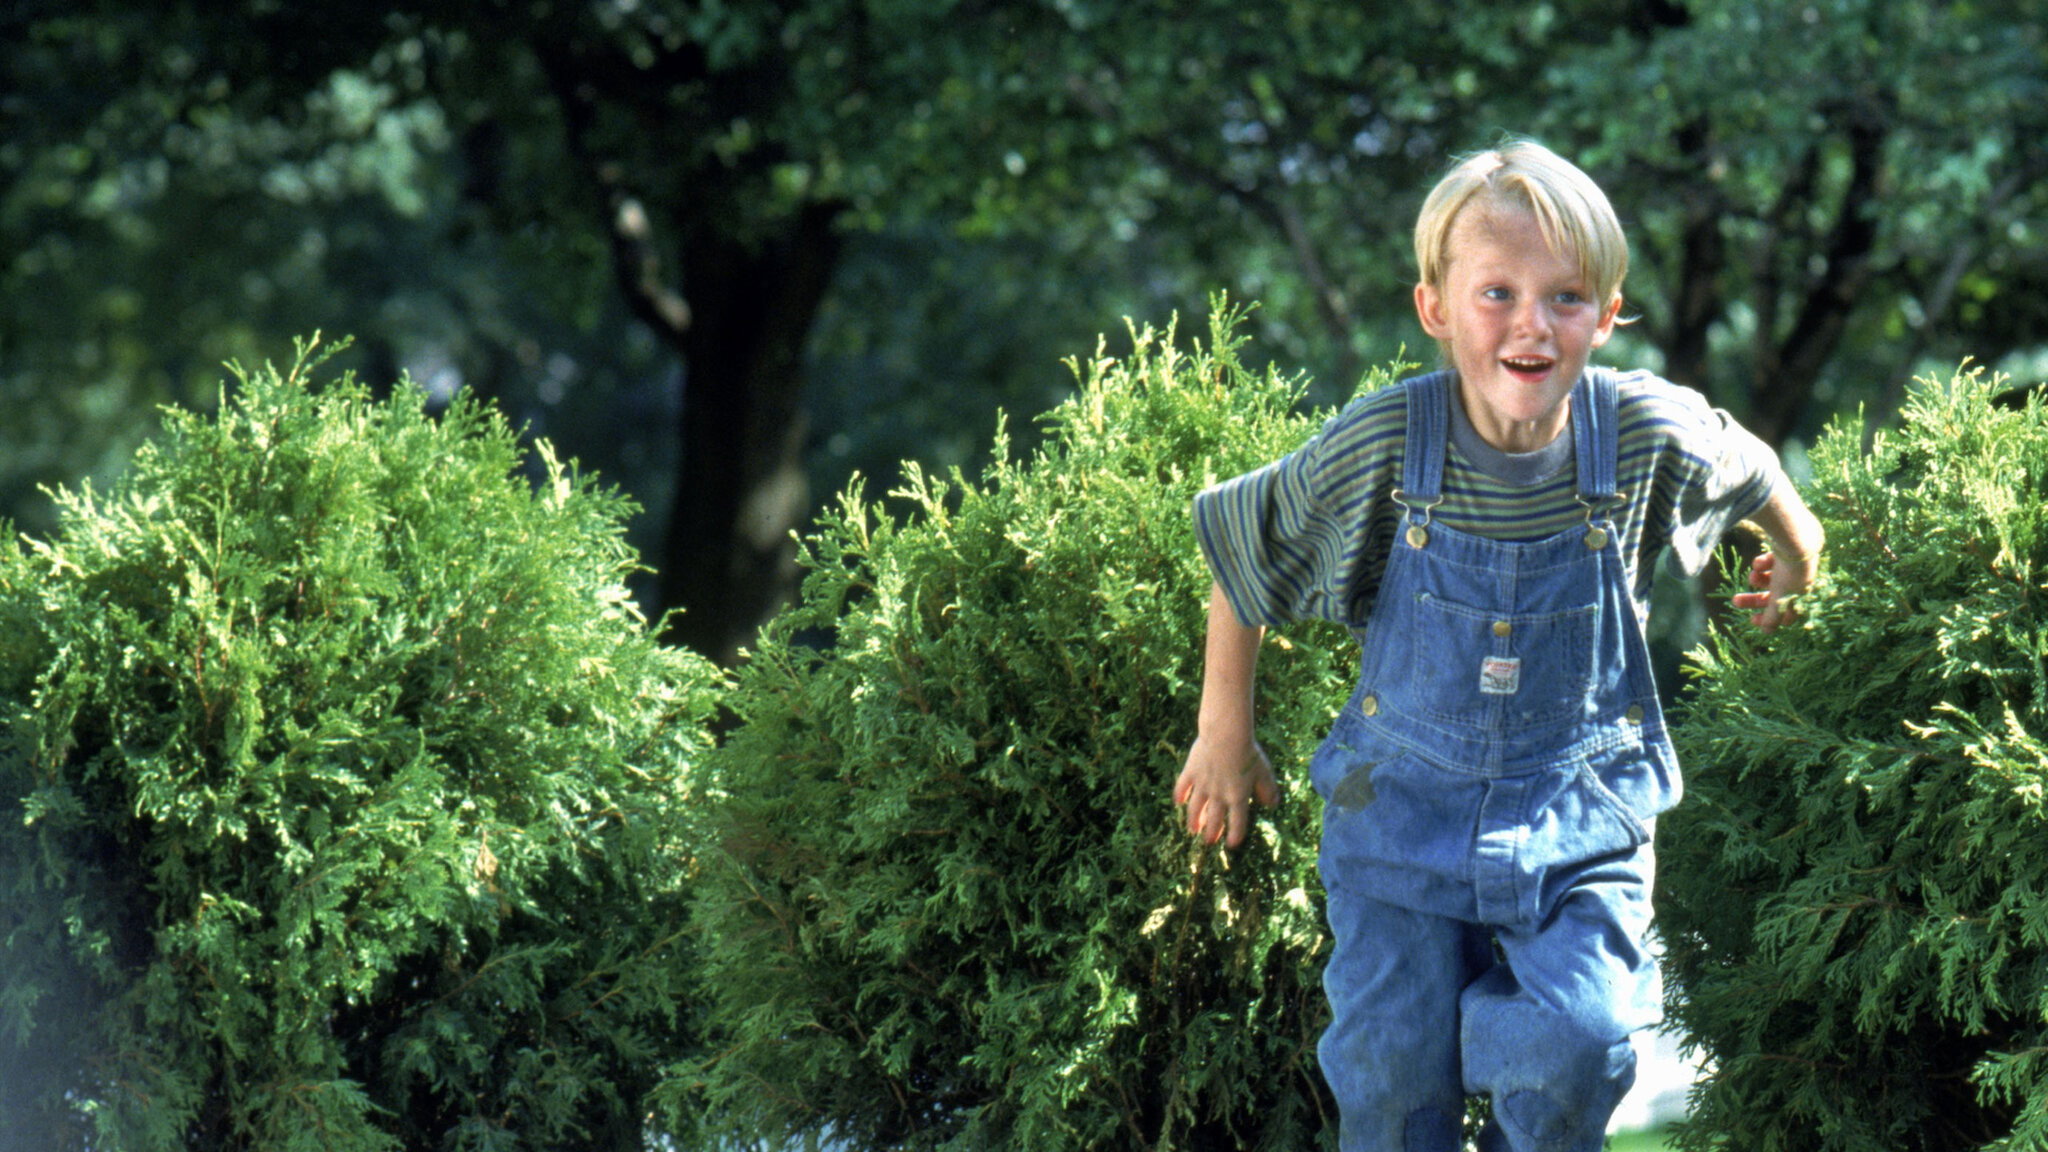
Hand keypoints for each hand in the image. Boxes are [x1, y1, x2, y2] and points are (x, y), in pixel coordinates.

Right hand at [1174, 733, 1278, 848]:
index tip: (1232, 844)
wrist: (1226, 734)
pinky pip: (1182, 787)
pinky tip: (1178, 802)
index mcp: (1238, 797)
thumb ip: (1267, 791)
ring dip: (1194, 821)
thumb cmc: (1248, 752)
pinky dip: (1180, 795)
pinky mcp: (1191, 772)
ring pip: (1195, 808)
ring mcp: (1202, 785)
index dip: (1235, 835)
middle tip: (1209, 841)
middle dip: (1212, 833)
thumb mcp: (1263, 772)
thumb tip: (1272, 805)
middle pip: (1214, 819)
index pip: (1237, 823)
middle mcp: (1219, 795)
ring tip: (1192, 829)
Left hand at [1730, 549, 1815, 631]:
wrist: (1798, 540)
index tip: (1751, 620)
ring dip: (1757, 579)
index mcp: (1801, 597)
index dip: (1769, 619)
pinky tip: (1759, 562)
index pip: (1785, 614)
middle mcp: (1799, 584)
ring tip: (1753, 575)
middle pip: (1773, 597)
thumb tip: (1766, 633)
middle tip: (1735, 601)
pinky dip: (1762, 564)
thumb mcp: (1780, 598)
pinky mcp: (1787, 552)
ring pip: (1769, 580)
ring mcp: (1793, 568)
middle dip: (1753, 599)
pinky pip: (1770, 563)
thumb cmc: (1790, 573)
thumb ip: (1772, 616)